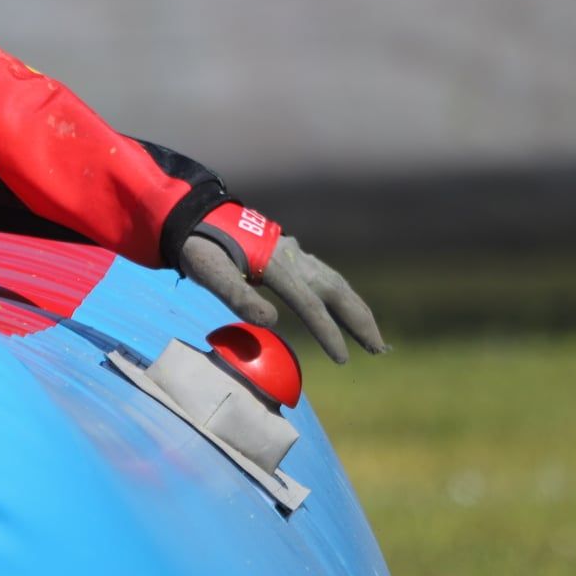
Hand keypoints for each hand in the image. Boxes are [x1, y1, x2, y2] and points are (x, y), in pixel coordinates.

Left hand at [178, 208, 387, 363]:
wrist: (196, 215)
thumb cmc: (199, 248)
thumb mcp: (209, 272)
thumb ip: (237, 297)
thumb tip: (272, 322)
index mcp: (274, 265)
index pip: (309, 304)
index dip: (328, 333)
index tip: (344, 359)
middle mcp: (292, 257)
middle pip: (336, 290)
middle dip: (359, 321)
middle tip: (379, 350)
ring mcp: (295, 253)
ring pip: (336, 282)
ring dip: (356, 310)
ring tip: (372, 337)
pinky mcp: (292, 252)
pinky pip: (326, 275)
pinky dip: (343, 295)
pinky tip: (347, 307)